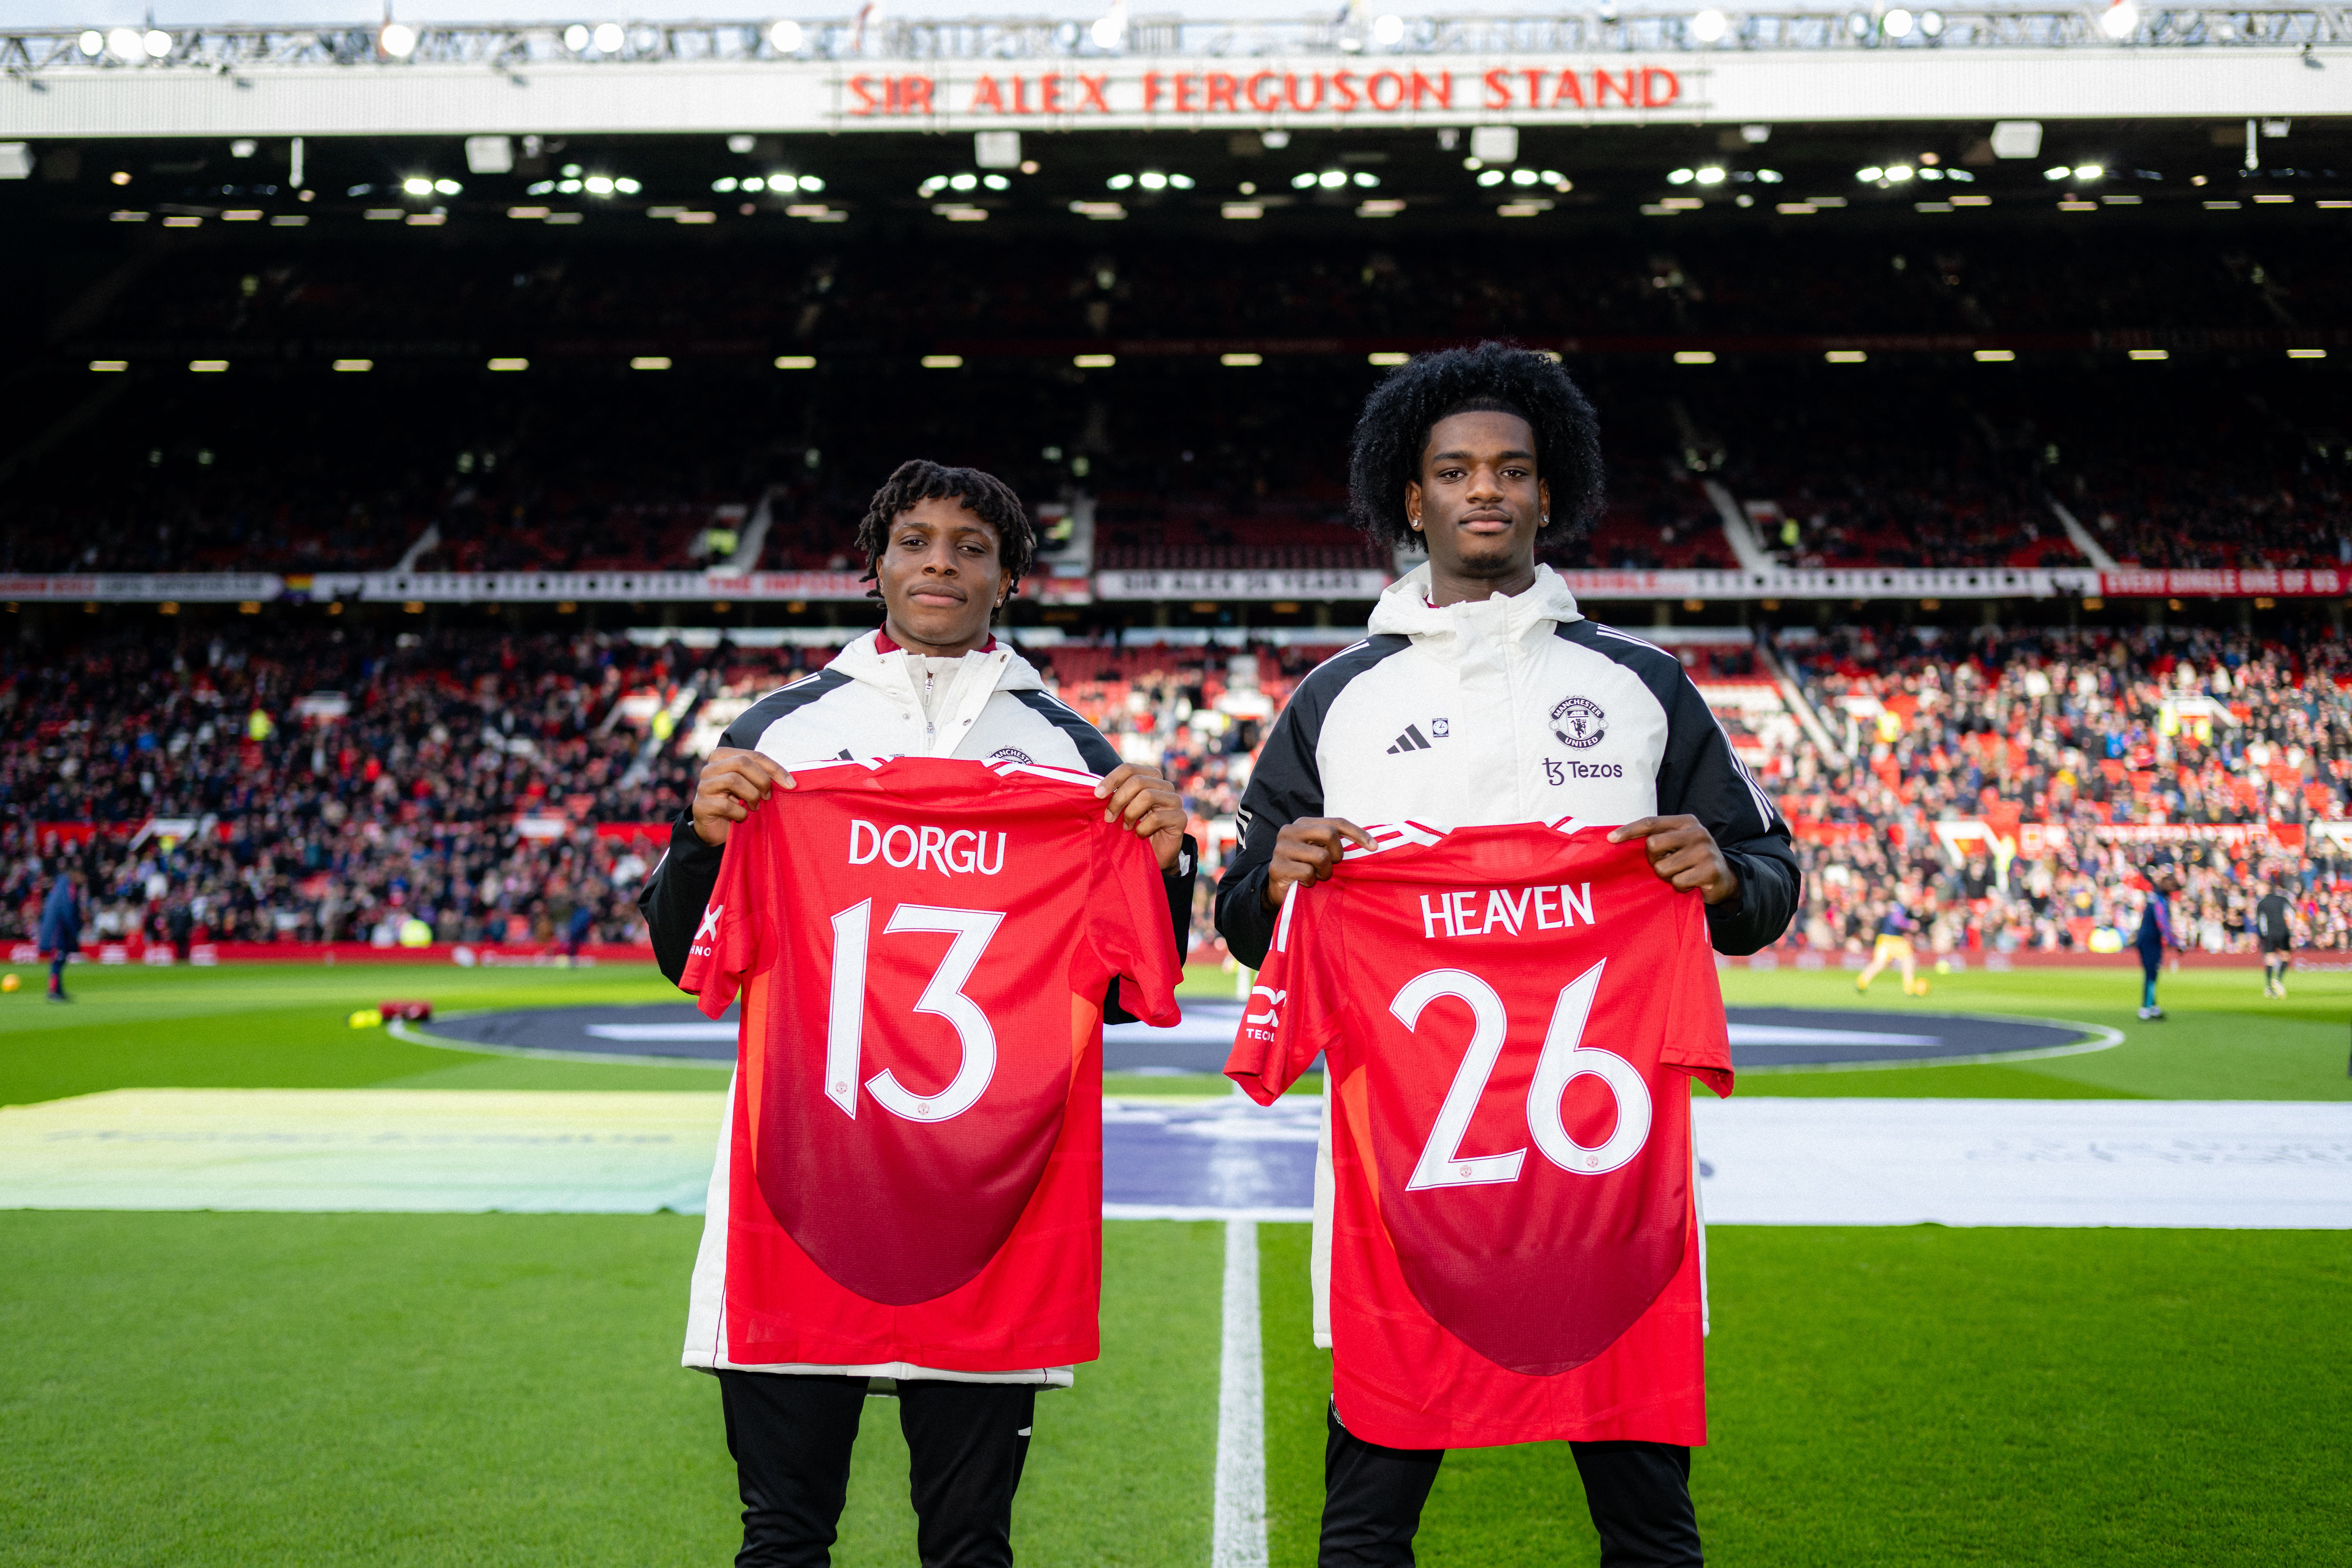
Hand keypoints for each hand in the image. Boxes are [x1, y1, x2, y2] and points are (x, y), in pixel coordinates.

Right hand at [690, 747, 793, 846]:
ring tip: (755, 807)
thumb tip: (790, 782)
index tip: (791, 784)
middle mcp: (710, 768)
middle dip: (762, 780)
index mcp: (723, 757)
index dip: (775, 768)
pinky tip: (742, 817)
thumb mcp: (751, 785)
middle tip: (768, 796)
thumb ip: (764, 776)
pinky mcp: (700, 806)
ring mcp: (703, 786)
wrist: (715, 828)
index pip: (754, 755)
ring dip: (751, 795)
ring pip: (733, 780)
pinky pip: (725, 805)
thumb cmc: (737, 802)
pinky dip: (740, 813)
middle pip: (742, 763)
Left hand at [1095, 762, 1188, 871]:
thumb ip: (1115, 796)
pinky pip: (1156, 818)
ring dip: (1130, 814)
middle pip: (1137, 781)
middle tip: (1109, 817)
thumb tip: (1097, 791)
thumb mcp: (1123, 809)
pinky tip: (1139, 835)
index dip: (1112, 779)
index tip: (1097, 795)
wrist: (1156, 853)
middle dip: (1118, 800)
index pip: (1130, 769)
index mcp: (1150, 777)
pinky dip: (1142, 829)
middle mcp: (1164, 785)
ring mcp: (1175, 800)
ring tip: (1126, 827)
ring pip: (1147, 796)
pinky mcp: (1180, 818)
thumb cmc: (1136, 827)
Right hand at [1262, 817, 1374, 908]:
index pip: (1336, 823)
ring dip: (1324, 872)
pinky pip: (1308, 873)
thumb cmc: (1306, 868)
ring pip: (1321, 856)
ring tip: (1317, 876)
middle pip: (1329, 833)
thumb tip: (1371, 844)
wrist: (1279, 890)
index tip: (1374, 847)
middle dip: (1337, 853)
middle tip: (1332, 865)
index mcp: (1302, 823)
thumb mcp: (1321, 850)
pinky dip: (1311, 881)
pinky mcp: (1277, 867)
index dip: (1357, 833)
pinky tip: (1305, 883)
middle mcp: (1289, 831)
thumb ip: (1335, 843)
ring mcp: (1281, 849)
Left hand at [1608, 815, 1739, 905]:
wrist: (1725, 879)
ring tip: (1681, 874)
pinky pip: (1678, 882)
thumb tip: (1618, 841)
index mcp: (1686, 822)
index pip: (1651, 822)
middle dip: (1653, 860)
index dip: (1629, 830)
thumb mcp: (1677, 843)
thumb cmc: (1692, 860)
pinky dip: (1680, 887)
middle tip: (1665, 865)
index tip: (1610, 839)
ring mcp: (1705, 851)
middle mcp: (1697, 832)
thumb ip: (1658, 839)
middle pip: (1653, 845)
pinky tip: (1691, 883)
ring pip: (1663, 868)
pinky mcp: (1710, 871)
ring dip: (1667, 877)